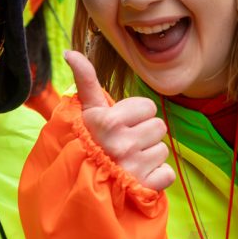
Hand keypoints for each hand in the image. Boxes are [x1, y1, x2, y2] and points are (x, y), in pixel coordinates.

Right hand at [66, 50, 175, 191]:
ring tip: (128, 161)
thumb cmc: (86, 143)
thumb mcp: (86, 111)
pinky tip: (138, 176)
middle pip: (158, 127)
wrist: (79, 186)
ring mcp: (134, 167)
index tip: (118, 125)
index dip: (135, 115)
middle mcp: (122, 143)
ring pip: (162, 149)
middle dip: (143, 134)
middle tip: (123, 144)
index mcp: (108, 121)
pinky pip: (167, 173)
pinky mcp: (145, 187)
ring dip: (149, 155)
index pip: (148, 107)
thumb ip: (85, 80)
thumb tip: (69, 52)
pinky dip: (156, 177)